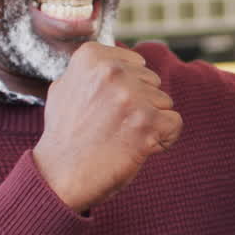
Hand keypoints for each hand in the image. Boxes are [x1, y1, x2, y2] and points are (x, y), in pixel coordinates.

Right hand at [33, 43, 182, 212]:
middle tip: (113, 128)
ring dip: (150, 123)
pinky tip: (140, 149)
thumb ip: (93, 71)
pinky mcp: (147, 122)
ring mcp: (130, 96)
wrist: (59, 177)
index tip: (107, 109)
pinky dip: (163, 139)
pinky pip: (174, 124)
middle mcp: (111, 71)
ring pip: (164, 103)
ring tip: (122, 139)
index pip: (137, 64)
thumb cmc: (65, 137)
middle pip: (152, 83)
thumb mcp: (66, 88)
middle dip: (140, 105)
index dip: (128, 90)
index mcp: (91, 57)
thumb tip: (122, 62)